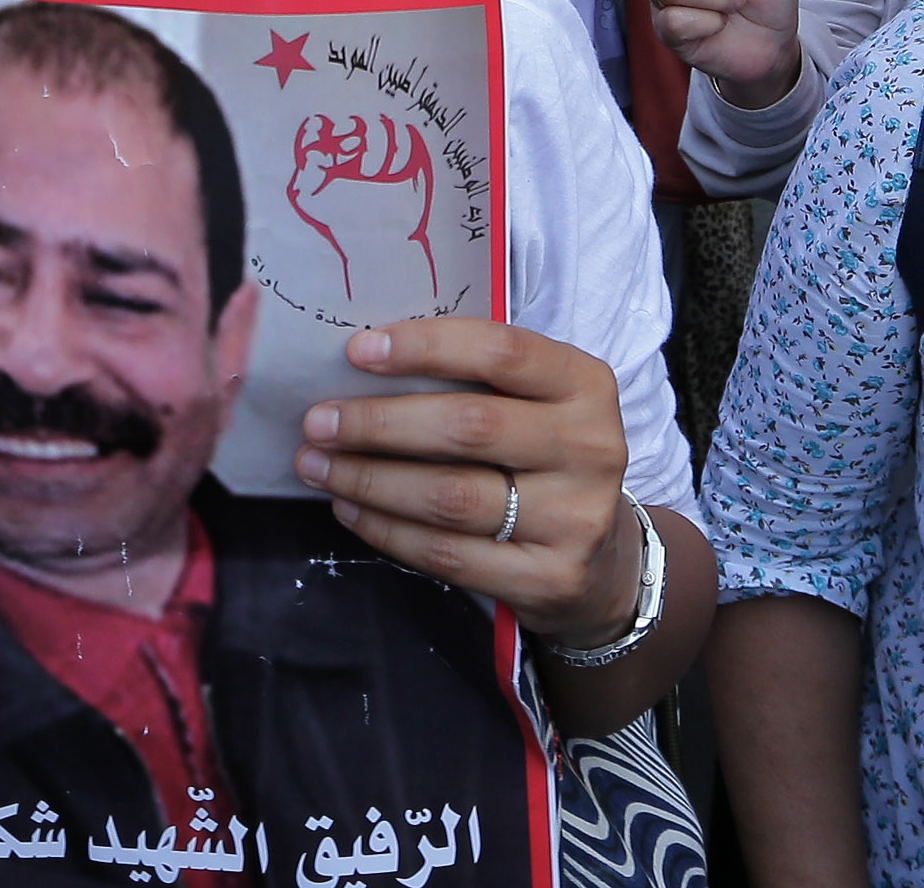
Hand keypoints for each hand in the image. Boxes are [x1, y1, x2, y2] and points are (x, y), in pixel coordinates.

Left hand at [296, 318, 640, 644]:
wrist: (605, 560)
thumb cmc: (544, 458)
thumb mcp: (535, 403)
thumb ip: (474, 379)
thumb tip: (366, 363)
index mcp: (584, 385)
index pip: (501, 351)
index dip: (425, 346)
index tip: (357, 352)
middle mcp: (589, 448)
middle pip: (468, 426)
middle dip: (379, 423)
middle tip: (318, 421)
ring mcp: (574, 518)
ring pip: (450, 496)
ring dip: (371, 479)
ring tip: (318, 465)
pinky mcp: (549, 577)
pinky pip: (448, 553)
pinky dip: (387, 530)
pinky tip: (352, 509)